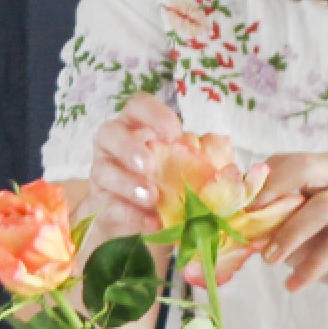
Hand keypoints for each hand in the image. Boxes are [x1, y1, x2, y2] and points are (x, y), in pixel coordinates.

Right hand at [85, 93, 186, 235]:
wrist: (139, 220)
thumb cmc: (165, 183)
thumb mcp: (183, 167)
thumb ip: (197, 157)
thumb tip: (228, 153)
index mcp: (135, 127)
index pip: (138, 105)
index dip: (153, 114)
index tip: (174, 133)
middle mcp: (112, 146)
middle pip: (109, 133)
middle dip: (129, 147)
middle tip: (150, 165)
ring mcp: (101, 175)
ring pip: (103, 171)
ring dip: (129, 184)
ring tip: (152, 198)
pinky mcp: (99, 205)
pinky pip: (109, 207)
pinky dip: (132, 216)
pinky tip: (153, 222)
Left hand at [249, 152, 327, 296]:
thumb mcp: (302, 235)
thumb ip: (278, 222)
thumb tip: (241, 222)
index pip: (291, 161)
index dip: (262, 179)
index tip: (238, 204)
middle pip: (309, 167)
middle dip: (274, 190)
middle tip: (249, 217)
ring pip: (325, 205)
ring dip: (291, 233)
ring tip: (270, 260)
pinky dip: (313, 264)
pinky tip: (295, 283)